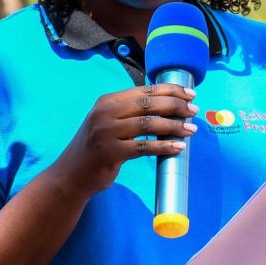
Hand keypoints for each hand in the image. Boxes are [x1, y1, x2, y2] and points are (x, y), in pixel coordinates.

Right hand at [53, 83, 197, 198]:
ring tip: (191, 129)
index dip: (170, 90)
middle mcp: (105, 113)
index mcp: (107, 101)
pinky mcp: (110, 153)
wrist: (72, 174)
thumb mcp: (108, 122)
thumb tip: (168, 106)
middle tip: (193, 110)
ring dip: (173, 126)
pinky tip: (177, 147)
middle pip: (148, 104)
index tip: (190, 94)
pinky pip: (143, 148)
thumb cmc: (96, 148)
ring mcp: (106, 133)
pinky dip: (163, 146)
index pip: (144, 90)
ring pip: (148, 124)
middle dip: (175, 105)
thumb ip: (130, 112)